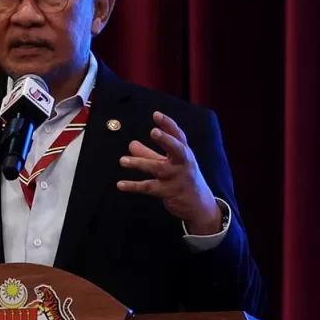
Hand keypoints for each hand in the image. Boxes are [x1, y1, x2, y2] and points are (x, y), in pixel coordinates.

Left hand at [117, 112, 221, 234]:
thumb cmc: (182, 178)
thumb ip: (149, 153)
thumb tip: (131, 144)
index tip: (156, 114)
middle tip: (153, 131)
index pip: (178, 136)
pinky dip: (134, 186)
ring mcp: (176, 178)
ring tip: (122, 160)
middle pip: (176, 149)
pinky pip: (149, 187)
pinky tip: (120, 184)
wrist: (198, 205)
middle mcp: (182, 163)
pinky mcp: (168, 192)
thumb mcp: (168, 163)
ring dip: (140, 163)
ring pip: (158, 168)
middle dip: (166, 140)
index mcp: (184, 153)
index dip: (168, 124)